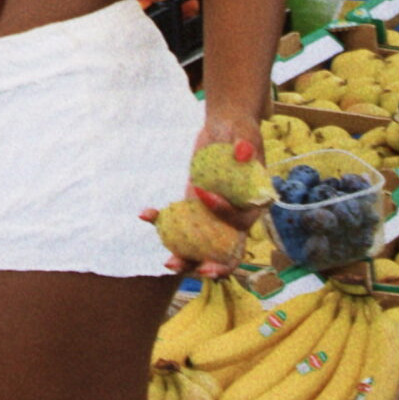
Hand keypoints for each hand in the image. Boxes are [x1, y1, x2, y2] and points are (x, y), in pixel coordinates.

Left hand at [161, 119, 270, 277]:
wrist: (222, 129)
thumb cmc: (238, 129)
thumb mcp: (244, 133)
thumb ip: (246, 144)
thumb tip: (243, 153)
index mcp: (253, 203)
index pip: (243, 222)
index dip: (226, 216)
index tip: (204, 195)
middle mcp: (235, 215)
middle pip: (227, 249)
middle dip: (214, 264)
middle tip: (198, 270)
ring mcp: (213, 215)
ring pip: (202, 245)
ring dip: (187, 257)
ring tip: (169, 263)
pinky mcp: (195, 208)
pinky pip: (180, 222)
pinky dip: (162, 221)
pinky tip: (145, 214)